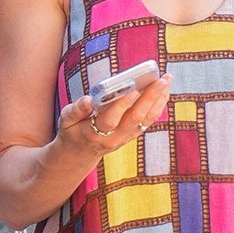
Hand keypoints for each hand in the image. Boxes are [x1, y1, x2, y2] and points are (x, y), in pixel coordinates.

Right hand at [57, 72, 171, 159]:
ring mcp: (125, 138)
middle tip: (161, 79)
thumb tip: (88, 100)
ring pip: (145, 120)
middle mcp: (113, 138)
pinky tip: (164, 90)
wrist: (80, 153)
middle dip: (149, 98)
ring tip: (168, 80)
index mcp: (94, 133)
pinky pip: (148, 121)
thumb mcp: (66, 120)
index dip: (122, 104)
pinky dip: (158, 106)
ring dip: (158, 100)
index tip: (134, 88)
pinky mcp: (132, 136)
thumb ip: (76, 110)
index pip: (111, 118)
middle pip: (134, 118)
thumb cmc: (72, 130)